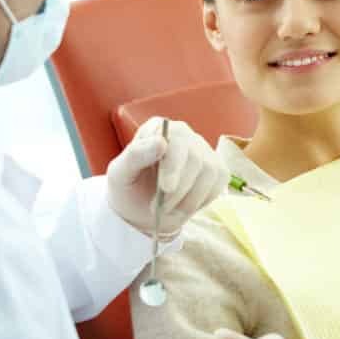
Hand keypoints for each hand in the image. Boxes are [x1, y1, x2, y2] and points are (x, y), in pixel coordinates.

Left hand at [106, 117, 229, 237]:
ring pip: (210, 171)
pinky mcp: (216, 168)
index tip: (166, 188)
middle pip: (195, 158)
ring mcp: (202, 150)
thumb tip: (161, 142)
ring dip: (190, 199)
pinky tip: (184, 205)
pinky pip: (219, 182)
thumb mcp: (120, 174)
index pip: (175, 139)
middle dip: (179, 189)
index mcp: (158, 129)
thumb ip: (135, 156)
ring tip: (168, 209)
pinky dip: (202, 200)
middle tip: (160, 208)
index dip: (173, 166)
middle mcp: (183, 135)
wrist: (140, 209)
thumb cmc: (127, 187)